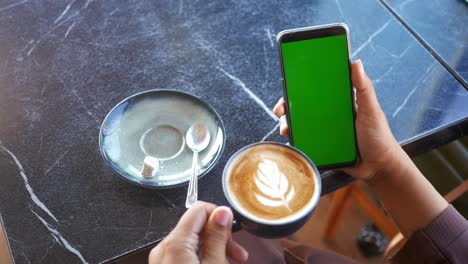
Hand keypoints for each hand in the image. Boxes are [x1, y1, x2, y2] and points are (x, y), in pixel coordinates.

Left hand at [149, 201, 247, 263]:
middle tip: (237, 255)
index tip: (233, 233)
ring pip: (192, 242)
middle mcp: (163, 249)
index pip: (199, 209)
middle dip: (219, 237)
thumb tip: (222, 212)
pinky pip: (185, 254)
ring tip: (229, 262)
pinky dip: (202, 258)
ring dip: (213, 249)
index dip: (220, 217)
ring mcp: (162, 261)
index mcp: (175, 243)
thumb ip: (217, 237)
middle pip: (196, 226)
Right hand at [273, 60, 401, 180]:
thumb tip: (356, 63)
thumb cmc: (379, 137)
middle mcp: (329, 115)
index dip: (301, 86)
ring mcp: (324, 131)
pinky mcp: (322, 146)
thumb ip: (364, 88)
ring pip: (300, 124)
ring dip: (288, 124)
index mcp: (339, 102)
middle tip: (279, 111)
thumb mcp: (371, 110)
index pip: (316, 89)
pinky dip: (295, 140)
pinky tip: (291, 142)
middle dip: (287, 107)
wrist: (379, 167)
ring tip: (285, 129)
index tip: (288, 85)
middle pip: (302, 106)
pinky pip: (304, 141)